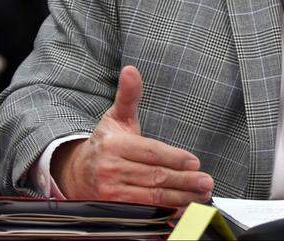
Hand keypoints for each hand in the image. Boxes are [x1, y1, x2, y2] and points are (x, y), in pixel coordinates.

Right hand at [52, 65, 213, 206]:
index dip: (174, 158)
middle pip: (155, 176)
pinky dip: (165, 213)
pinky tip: (183, 210)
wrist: (77, 172)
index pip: (150, 152)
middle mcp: (110, 169)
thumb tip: (131, 70)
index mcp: (113, 145)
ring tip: (200, 195)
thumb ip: (129, 96)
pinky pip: (144, 212)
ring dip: (180, 199)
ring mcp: (110, 192)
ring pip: (151, 196)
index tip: (194, 162)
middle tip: (206, 181)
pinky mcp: (112, 209)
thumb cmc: (106, 143)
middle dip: (184, 181)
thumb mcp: (116, 117)